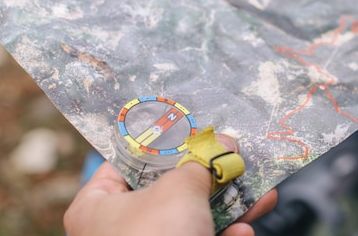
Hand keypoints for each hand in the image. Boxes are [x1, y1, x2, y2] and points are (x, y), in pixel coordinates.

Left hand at [64, 135, 276, 235]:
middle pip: (168, 188)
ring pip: (191, 218)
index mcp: (98, 204)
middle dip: (209, 175)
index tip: (196, 132)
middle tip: (234, 159)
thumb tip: (225, 143)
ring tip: (260, 190)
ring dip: (229, 204)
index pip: (129, 160)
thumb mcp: (180, 187)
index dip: (165, 143)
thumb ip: (202, 160)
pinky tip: (245, 230)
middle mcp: (118, 228)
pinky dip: (225, 234)